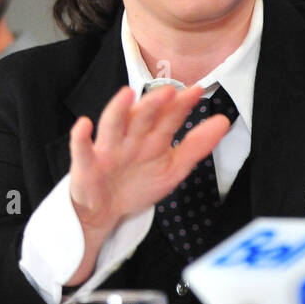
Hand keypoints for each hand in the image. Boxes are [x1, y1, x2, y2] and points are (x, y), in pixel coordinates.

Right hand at [68, 84, 231, 236]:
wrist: (105, 212)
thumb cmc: (136, 185)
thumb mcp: (173, 167)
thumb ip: (197, 145)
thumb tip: (224, 121)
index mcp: (151, 138)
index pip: (167, 117)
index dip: (182, 105)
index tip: (198, 91)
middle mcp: (129, 138)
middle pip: (141, 117)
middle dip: (153, 104)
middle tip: (169, 91)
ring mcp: (107, 149)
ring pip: (112, 125)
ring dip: (118, 109)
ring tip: (127, 95)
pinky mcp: (86, 165)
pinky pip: (81, 149)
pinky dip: (80, 137)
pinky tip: (84, 125)